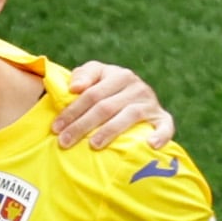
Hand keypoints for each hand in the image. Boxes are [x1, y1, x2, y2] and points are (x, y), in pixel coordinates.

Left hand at [52, 61, 174, 152]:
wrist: (136, 95)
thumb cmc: (105, 89)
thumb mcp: (94, 76)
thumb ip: (82, 75)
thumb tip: (75, 88)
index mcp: (118, 75)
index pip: (91, 94)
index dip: (72, 111)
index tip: (55, 127)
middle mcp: (136, 87)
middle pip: (105, 107)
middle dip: (82, 126)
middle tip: (64, 142)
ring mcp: (150, 102)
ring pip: (128, 116)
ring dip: (110, 132)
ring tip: (93, 145)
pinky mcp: (162, 117)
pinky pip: (165, 126)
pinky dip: (160, 135)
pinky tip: (150, 145)